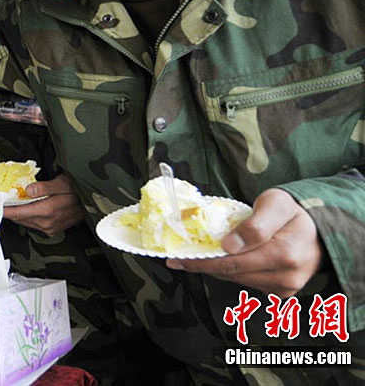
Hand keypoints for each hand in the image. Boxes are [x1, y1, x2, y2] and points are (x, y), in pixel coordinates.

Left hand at [3, 175, 83, 235]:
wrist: (92, 203)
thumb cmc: (78, 190)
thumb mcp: (62, 183)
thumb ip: (45, 187)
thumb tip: (28, 190)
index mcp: (48, 211)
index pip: (19, 212)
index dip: (5, 209)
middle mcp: (47, 223)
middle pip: (20, 218)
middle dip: (9, 210)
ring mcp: (50, 228)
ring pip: (25, 222)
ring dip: (17, 214)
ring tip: (8, 203)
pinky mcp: (52, 230)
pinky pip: (33, 224)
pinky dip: (26, 216)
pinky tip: (23, 208)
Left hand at [167, 189, 322, 296]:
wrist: (319, 229)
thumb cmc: (293, 212)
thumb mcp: (275, 204)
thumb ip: (255, 224)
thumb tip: (228, 245)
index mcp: (285, 254)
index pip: (233, 262)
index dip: (202, 261)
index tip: (177, 258)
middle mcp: (287, 276)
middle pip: (232, 274)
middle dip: (202, 265)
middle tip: (176, 259)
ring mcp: (285, 287)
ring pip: (238, 280)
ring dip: (214, 269)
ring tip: (192, 258)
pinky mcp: (282, 292)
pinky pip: (248, 283)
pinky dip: (231, 272)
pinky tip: (218, 260)